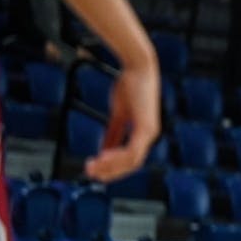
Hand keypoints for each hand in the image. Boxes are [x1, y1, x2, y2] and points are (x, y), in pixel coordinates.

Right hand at [86, 60, 160, 181]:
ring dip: (110, 166)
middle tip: (90, 173)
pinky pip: (132, 150)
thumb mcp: (118, 114)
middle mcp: (150, 136)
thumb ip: (113, 133)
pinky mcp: (146, 127)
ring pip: (131, 161)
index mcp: (144, 134)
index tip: (95, 169)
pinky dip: (116, 157)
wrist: (138, 68)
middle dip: (110, 172)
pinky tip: (102, 157)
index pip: (131, 160)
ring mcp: (150, 133)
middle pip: (131, 165)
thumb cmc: (130, 86)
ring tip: (92, 167)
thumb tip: (103, 151)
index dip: (113, 167)